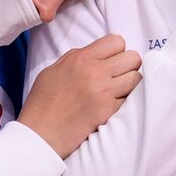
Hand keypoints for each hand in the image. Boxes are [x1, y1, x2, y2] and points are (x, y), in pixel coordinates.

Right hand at [18, 34, 142, 157]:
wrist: (39, 134)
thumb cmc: (42, 103)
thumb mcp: (53, 70)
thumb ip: (76, 58)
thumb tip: (96, 53)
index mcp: (80, 58)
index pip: (116, 41)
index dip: (117, 52)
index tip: (111, 62)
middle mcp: (95, 71)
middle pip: (133, 57)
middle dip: (128, 67)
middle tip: (118, 78)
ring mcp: (104, 91)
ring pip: (137, 78)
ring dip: (130, 86)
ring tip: (117, 93)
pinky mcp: (109, 110)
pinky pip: (130, 100)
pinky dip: (124, 103)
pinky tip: (112, 107)